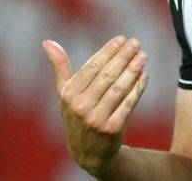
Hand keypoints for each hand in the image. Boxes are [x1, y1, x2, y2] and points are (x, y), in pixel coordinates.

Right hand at [43, 36, 149, 177]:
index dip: (107, 51)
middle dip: (123, 57)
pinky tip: (144, 76)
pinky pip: (128, 104)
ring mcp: (97, 119)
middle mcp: (81, 107)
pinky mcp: (112, 129)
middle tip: (136, 43)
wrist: (88, 152)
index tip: (121, 39)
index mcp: (69, 94)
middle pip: (106, 76)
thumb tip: (47, 42)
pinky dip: (137, 89)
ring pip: (118, 89)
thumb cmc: (77, 115)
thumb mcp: (64, 93)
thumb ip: (60, 67)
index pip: (91, 67)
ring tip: (143, 56)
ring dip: (133, 70)